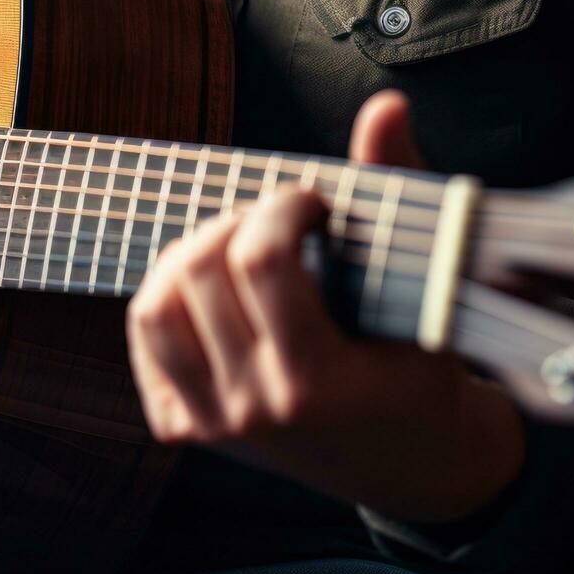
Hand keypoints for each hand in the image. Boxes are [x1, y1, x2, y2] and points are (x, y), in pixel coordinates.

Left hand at [125, 91, 523, 522]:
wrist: (413, 466)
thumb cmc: (423, 372)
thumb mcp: (427, 294)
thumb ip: (399, 192)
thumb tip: (385, 107)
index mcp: (316, 383)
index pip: (260, 262)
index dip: (280, 207)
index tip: (309, 201)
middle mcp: (253, 408)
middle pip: (199, 273)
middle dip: (235, 223)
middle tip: (275, 222)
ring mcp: (212, 423)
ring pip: (154, 307)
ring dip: (189, 259)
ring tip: (236, 249)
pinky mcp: (185, 429)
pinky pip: (146, 342)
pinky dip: (168, 301)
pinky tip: (212, 293)